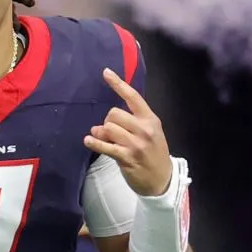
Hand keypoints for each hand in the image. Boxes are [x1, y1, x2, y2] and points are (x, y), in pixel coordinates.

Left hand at [84, 68, 171, 195]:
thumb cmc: (153, 153)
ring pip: (109, 128)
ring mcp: (136, 143)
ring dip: (102, 133)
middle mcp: (144, 129)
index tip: (106, 72)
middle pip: (114, 113)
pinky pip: (106, 146)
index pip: (133, 97)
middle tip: (110, 131)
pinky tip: (88, 141)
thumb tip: (99, 126)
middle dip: (108, 121)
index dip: (118, 84)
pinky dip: (95, 143)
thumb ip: (127, 125)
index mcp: (150, 119)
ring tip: (103, 139)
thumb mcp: (148, 134)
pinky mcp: (127, 157)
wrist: (163, 179)